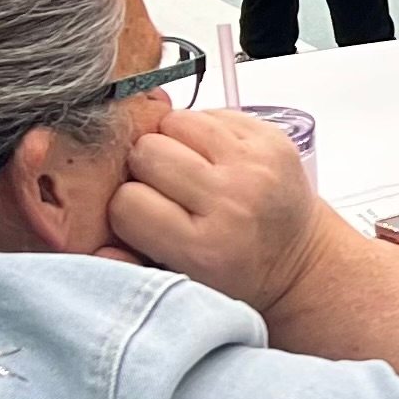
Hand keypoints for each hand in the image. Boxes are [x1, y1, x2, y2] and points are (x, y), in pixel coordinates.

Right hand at [107, 109, 337, 314]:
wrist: (301, 260)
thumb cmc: (237, 274)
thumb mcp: (180, 286)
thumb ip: (130, 267)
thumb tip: (96, 244)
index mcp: (205, 247)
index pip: (127, 201)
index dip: (126, 206)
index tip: (143, 216)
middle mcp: (232, 201)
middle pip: (147, 151)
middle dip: (145, 168)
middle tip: (164, 189)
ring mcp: (256, 163)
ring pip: (176, 121)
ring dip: (172, 142)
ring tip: (188, 170)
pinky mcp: (273, 137)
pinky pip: (211, 112)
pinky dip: (203, 131)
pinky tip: (213, 159)